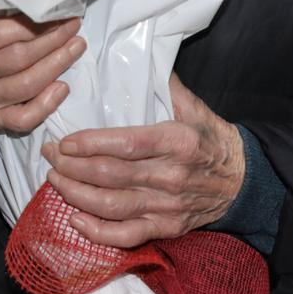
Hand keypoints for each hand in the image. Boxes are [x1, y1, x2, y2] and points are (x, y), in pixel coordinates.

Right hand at [0, 0, 83, 133]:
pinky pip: (21, 119)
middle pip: (16, 59)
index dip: (26, 25)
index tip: (50, 10)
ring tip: (76, 45)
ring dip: (56, 66)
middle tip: (73, 23)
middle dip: (50, 40)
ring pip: (24, 86)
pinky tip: (62, 88)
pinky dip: (45, 107)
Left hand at [42, 75, 243, 248]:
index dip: (90, 144)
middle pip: (111, 176)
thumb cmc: (211, 138)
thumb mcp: (193, 106)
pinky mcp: (167, 229)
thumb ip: (161, 84)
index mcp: (177, 142)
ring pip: (112, 206)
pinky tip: (75, 219)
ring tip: (54, 179)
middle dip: (71, 166)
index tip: (64, 140)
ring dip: (75, 194)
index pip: (126, 144)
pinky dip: (97, 232)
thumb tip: (133, 57)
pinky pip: (126, 236)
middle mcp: (171, 176)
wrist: (243, 180)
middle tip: (48, 154)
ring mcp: (168, 206)